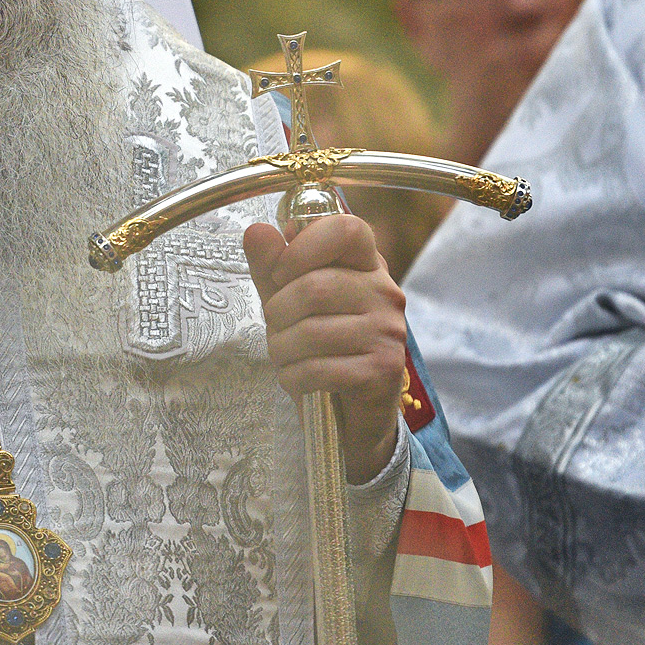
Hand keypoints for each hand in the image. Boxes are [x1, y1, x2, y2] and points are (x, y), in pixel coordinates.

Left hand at [244, 212, 406, 482]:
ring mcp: (388, 331)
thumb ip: (272, 267)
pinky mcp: (382, 369)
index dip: (303, 247)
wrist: (352, 415)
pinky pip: (320, 368)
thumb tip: (257, 230)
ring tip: (286, 357)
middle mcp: (385, 292)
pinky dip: (295, 378)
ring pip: (313, 330)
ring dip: (283, 350)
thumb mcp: (289, 302)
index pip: (345, 229)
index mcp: (366, 265)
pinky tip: (298, 380)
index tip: (280, 274)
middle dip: (278, 313)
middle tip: (277, 329)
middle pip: (316, 286)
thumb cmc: (322, 349)